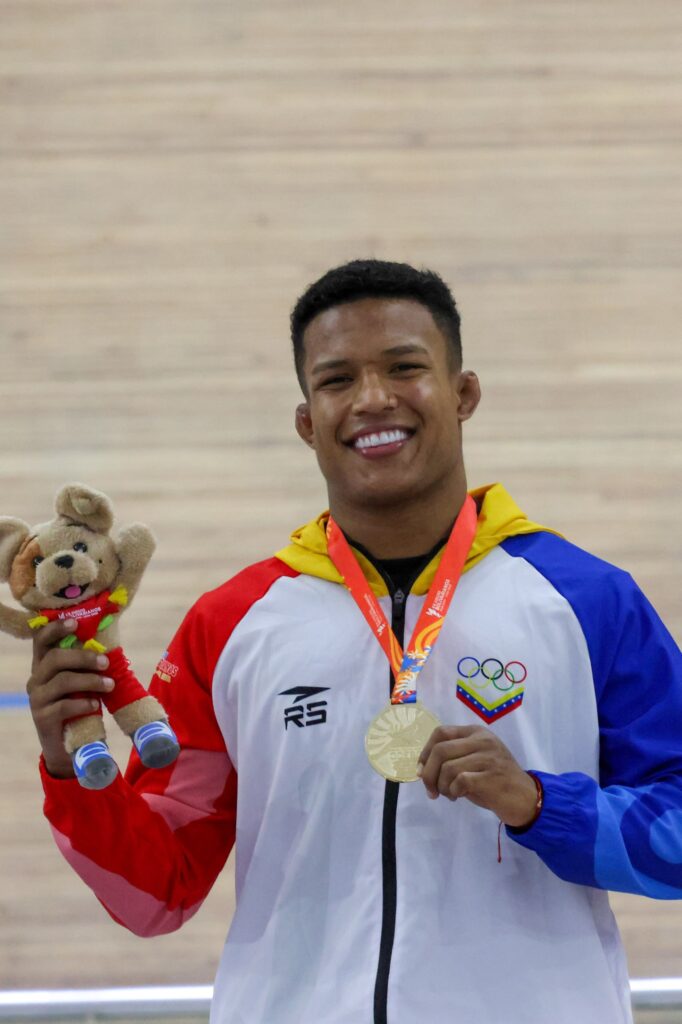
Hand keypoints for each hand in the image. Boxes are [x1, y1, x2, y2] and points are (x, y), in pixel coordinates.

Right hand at [27, 619, 114, 778]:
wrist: (66, 744)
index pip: (42, 640)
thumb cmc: (77, 704)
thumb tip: (109, 647)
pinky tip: (96, 706)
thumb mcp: (81, 682)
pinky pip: (63, 705)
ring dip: (90, 681)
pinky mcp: (42, 717)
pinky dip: (84, 703)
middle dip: (83, 657)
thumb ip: (86, 666)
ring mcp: (37, 698)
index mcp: (44, 665)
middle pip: (55, 658)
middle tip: (106, 662)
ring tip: (110, 685)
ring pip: (62, 681)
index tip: (75, 623)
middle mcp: (36, 678)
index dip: (55, 628)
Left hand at [417, 724, 537, 827]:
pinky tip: (459, 796)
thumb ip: (452, 759)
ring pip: (448, 767)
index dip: (425, 752)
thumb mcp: (474, 761)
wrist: (525, 798)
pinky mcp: (492, 775)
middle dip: (428, 773)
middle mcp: (482, 740)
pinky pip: (460, 780)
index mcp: (476, 732)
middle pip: (440, 750)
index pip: (441, 733)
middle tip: (431, 791)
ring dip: (442, 786)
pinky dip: (453, 791)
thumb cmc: (495, 780)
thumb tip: (422, 769)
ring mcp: (488, 756)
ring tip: (449, 794)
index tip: (421, 771)